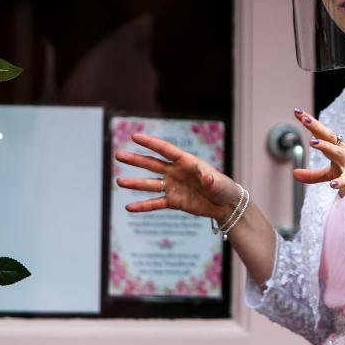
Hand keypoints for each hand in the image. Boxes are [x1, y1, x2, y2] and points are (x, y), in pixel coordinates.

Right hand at [115, 133, 239, 221]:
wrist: (225, 205)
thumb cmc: (224, 189)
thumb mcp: (220, 183)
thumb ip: (211, 181)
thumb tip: (206, 178)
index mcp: (186, 162)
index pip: (165, 150)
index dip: (150, 143)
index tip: (135, 137)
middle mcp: (176, 172)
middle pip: (152, 164)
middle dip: (135, 160)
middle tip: (119, 155)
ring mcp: (173, 186)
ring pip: (150, 183)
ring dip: (135, 183)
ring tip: (119, 182)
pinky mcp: (173, 201)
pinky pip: (155, 203)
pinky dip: (143, 206)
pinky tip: (129, 208)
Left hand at [292, 109, 344, 193]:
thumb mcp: (333, 172)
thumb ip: (312, 175)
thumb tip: (293, 174)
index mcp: (337, 148)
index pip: (321, 133)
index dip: (310, 122)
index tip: (297, 111)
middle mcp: (343, 151)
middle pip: (327, 136)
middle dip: (315, 126)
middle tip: (303, 117)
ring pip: (336, 153)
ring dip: (325, 147)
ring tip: (312, 142)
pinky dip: (340, 181)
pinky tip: (332, 185)